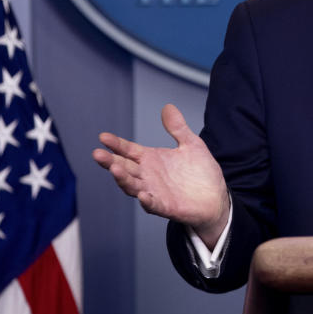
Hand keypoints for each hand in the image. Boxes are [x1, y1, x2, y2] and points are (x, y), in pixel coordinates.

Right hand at [92, 104, 228, 248]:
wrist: (215, 197)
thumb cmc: (200, 172)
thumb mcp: (191, 145)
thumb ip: (178, 128)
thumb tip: (167, 106)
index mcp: (151, 159)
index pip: (129, 150)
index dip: (116, 144)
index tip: (103, 137)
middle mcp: (148, 176)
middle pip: (124, 167)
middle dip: (110, 161)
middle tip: (97, 154)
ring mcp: (155, 192)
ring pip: (132, 186)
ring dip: (123, 179)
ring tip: (115, 169)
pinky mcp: (166, 207)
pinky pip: (153, 204)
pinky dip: (147, 200)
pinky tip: (143, 195)